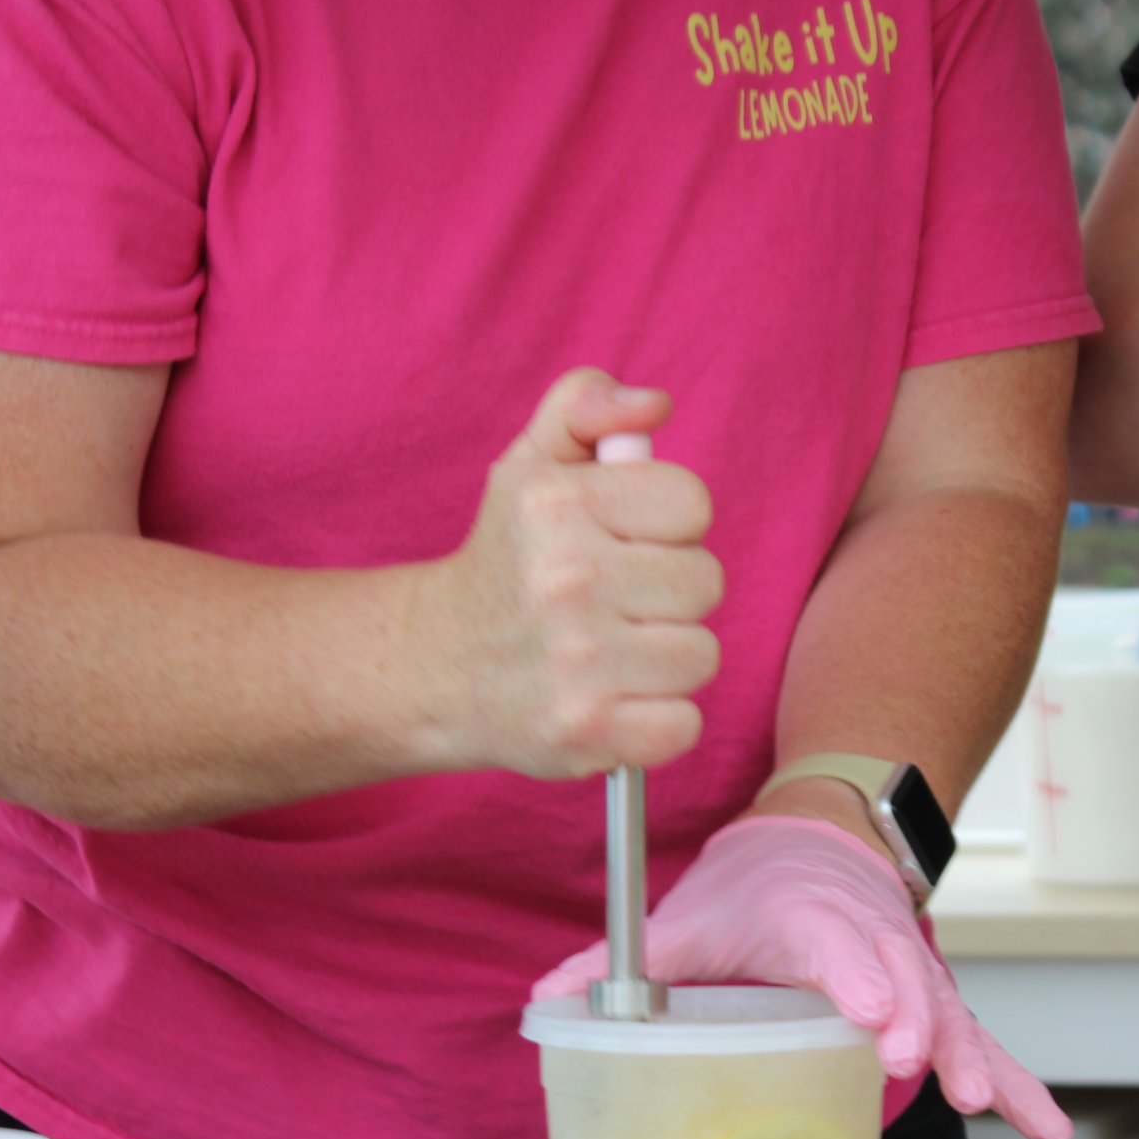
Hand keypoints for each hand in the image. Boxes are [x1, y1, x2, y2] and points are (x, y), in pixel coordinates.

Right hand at [425, 369, 722, 778]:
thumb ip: (586, 407)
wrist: (433, 667)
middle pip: (705, 581)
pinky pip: (684, 724)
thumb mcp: (530, 466)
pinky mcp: (586, 732)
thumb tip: (654, 406)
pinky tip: (615, 701)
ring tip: (611, 652)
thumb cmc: (506, 562)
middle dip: (669, 593)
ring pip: (700, 654)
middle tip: (614, 601)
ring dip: (666, 658)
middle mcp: (566, 581)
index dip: (666, 524)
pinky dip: (659, 721)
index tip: (623, 541)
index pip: (692, 503)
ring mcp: (577, 663)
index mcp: (559, 505)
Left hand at [531, 815, 1074, 1138]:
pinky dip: (1017, 1082)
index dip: (855, 976)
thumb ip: (618, 962)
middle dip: (916, 1020)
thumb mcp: (682, 917)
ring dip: (970, 1055)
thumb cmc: (750, 888)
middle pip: (903, 979)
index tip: (872, 1014)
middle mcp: (870, 941)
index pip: (833, 945)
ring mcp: (912, 971)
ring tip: (983, 1102)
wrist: (822, 834)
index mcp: (806, 918)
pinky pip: (982, 1042)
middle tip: (918, 1062)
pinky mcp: (935, 1001)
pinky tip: (1048, 1128)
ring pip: (950, 1011)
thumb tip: (540, 1002)